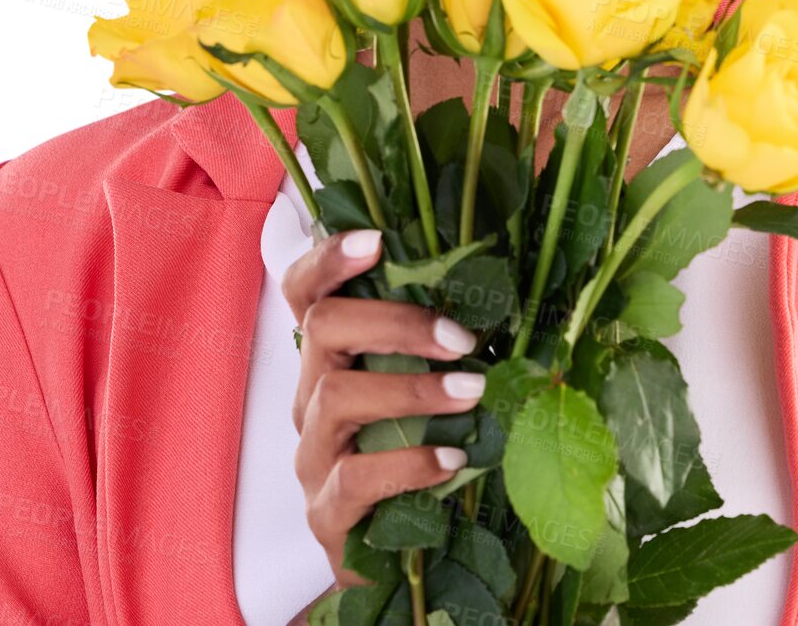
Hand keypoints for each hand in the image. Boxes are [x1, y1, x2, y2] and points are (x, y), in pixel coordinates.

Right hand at [281, 226, 484, 588]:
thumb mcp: (420, 390)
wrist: (395, 557)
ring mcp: (313, 454)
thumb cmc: (414, 453)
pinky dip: (409, 463)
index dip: (329, 259)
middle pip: (323, 327)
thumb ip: (433, 345)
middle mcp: (310, 396)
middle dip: (395, 322)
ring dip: (413, 389)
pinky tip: (453, 460)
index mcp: (330, 358)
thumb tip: (493, 290)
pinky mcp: (326, 513)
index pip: (304, 291)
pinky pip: (356, 477)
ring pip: (338, 396)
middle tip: (461, 338)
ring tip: (472, 393)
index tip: (376, 239)